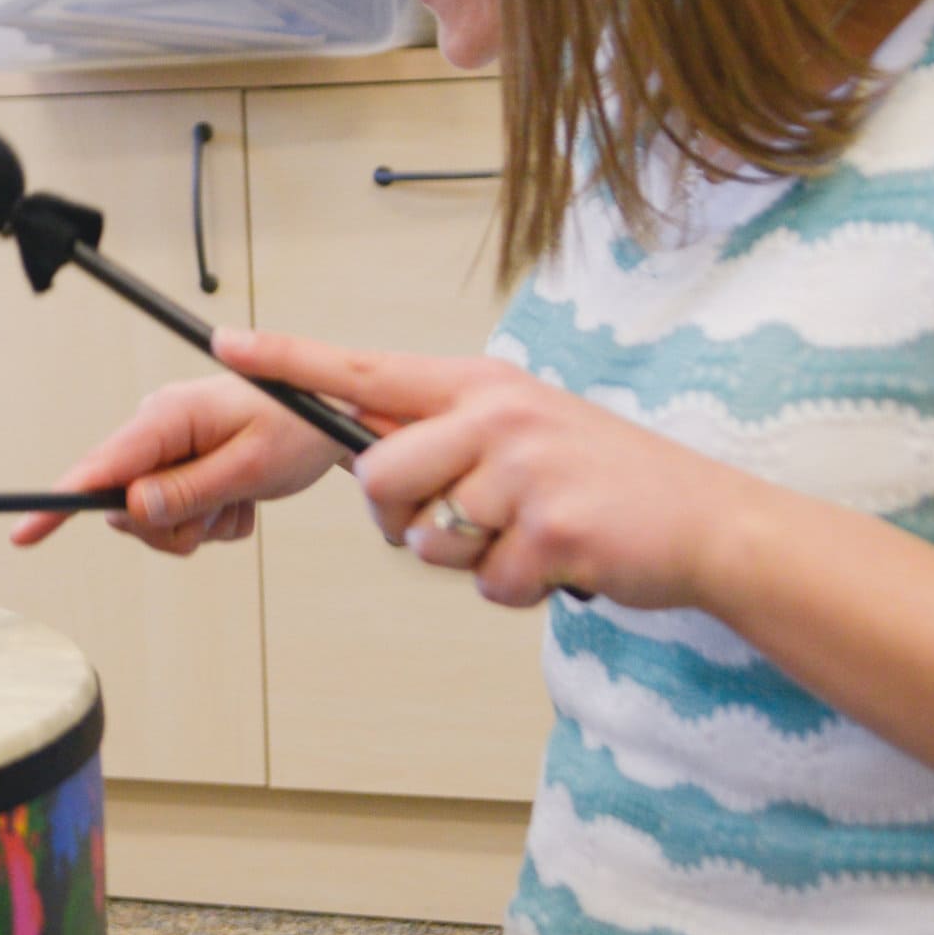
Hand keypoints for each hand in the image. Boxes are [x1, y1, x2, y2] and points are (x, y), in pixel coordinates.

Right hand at [15, 368, 348, 553]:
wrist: (333, 418)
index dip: (60, 501)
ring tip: (239, 498)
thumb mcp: (250, 465)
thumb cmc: (299, 426)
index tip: (24, 531)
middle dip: (174, 524)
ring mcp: (168, 450)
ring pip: (154, 519)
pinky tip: (242, 497)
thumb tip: (133, 509)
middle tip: (224, 508)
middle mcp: (158, 430)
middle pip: (126, 507)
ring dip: (201, 523)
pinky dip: (215, 519)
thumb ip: (190, 490)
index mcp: (167, 416)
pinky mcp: (182, 468)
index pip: (100, 465)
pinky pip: (181, 519)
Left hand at [218, 330, 781, 613]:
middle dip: (401, 521)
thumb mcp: (524, 429)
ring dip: (470, 559)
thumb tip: (367, 458)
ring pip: (429, 539)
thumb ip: (447, 434)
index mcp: (480, 386)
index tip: (226, 345)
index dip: (290, 361)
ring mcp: (525, 471)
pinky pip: (485, 583)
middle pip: (380, 478)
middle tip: (457, 525)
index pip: (365, 367)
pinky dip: (515, 589)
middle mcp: (496, 415)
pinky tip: (559, 562)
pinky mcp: (552, 531)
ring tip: (529, 536)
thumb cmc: (604, 481)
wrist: (707, 522)